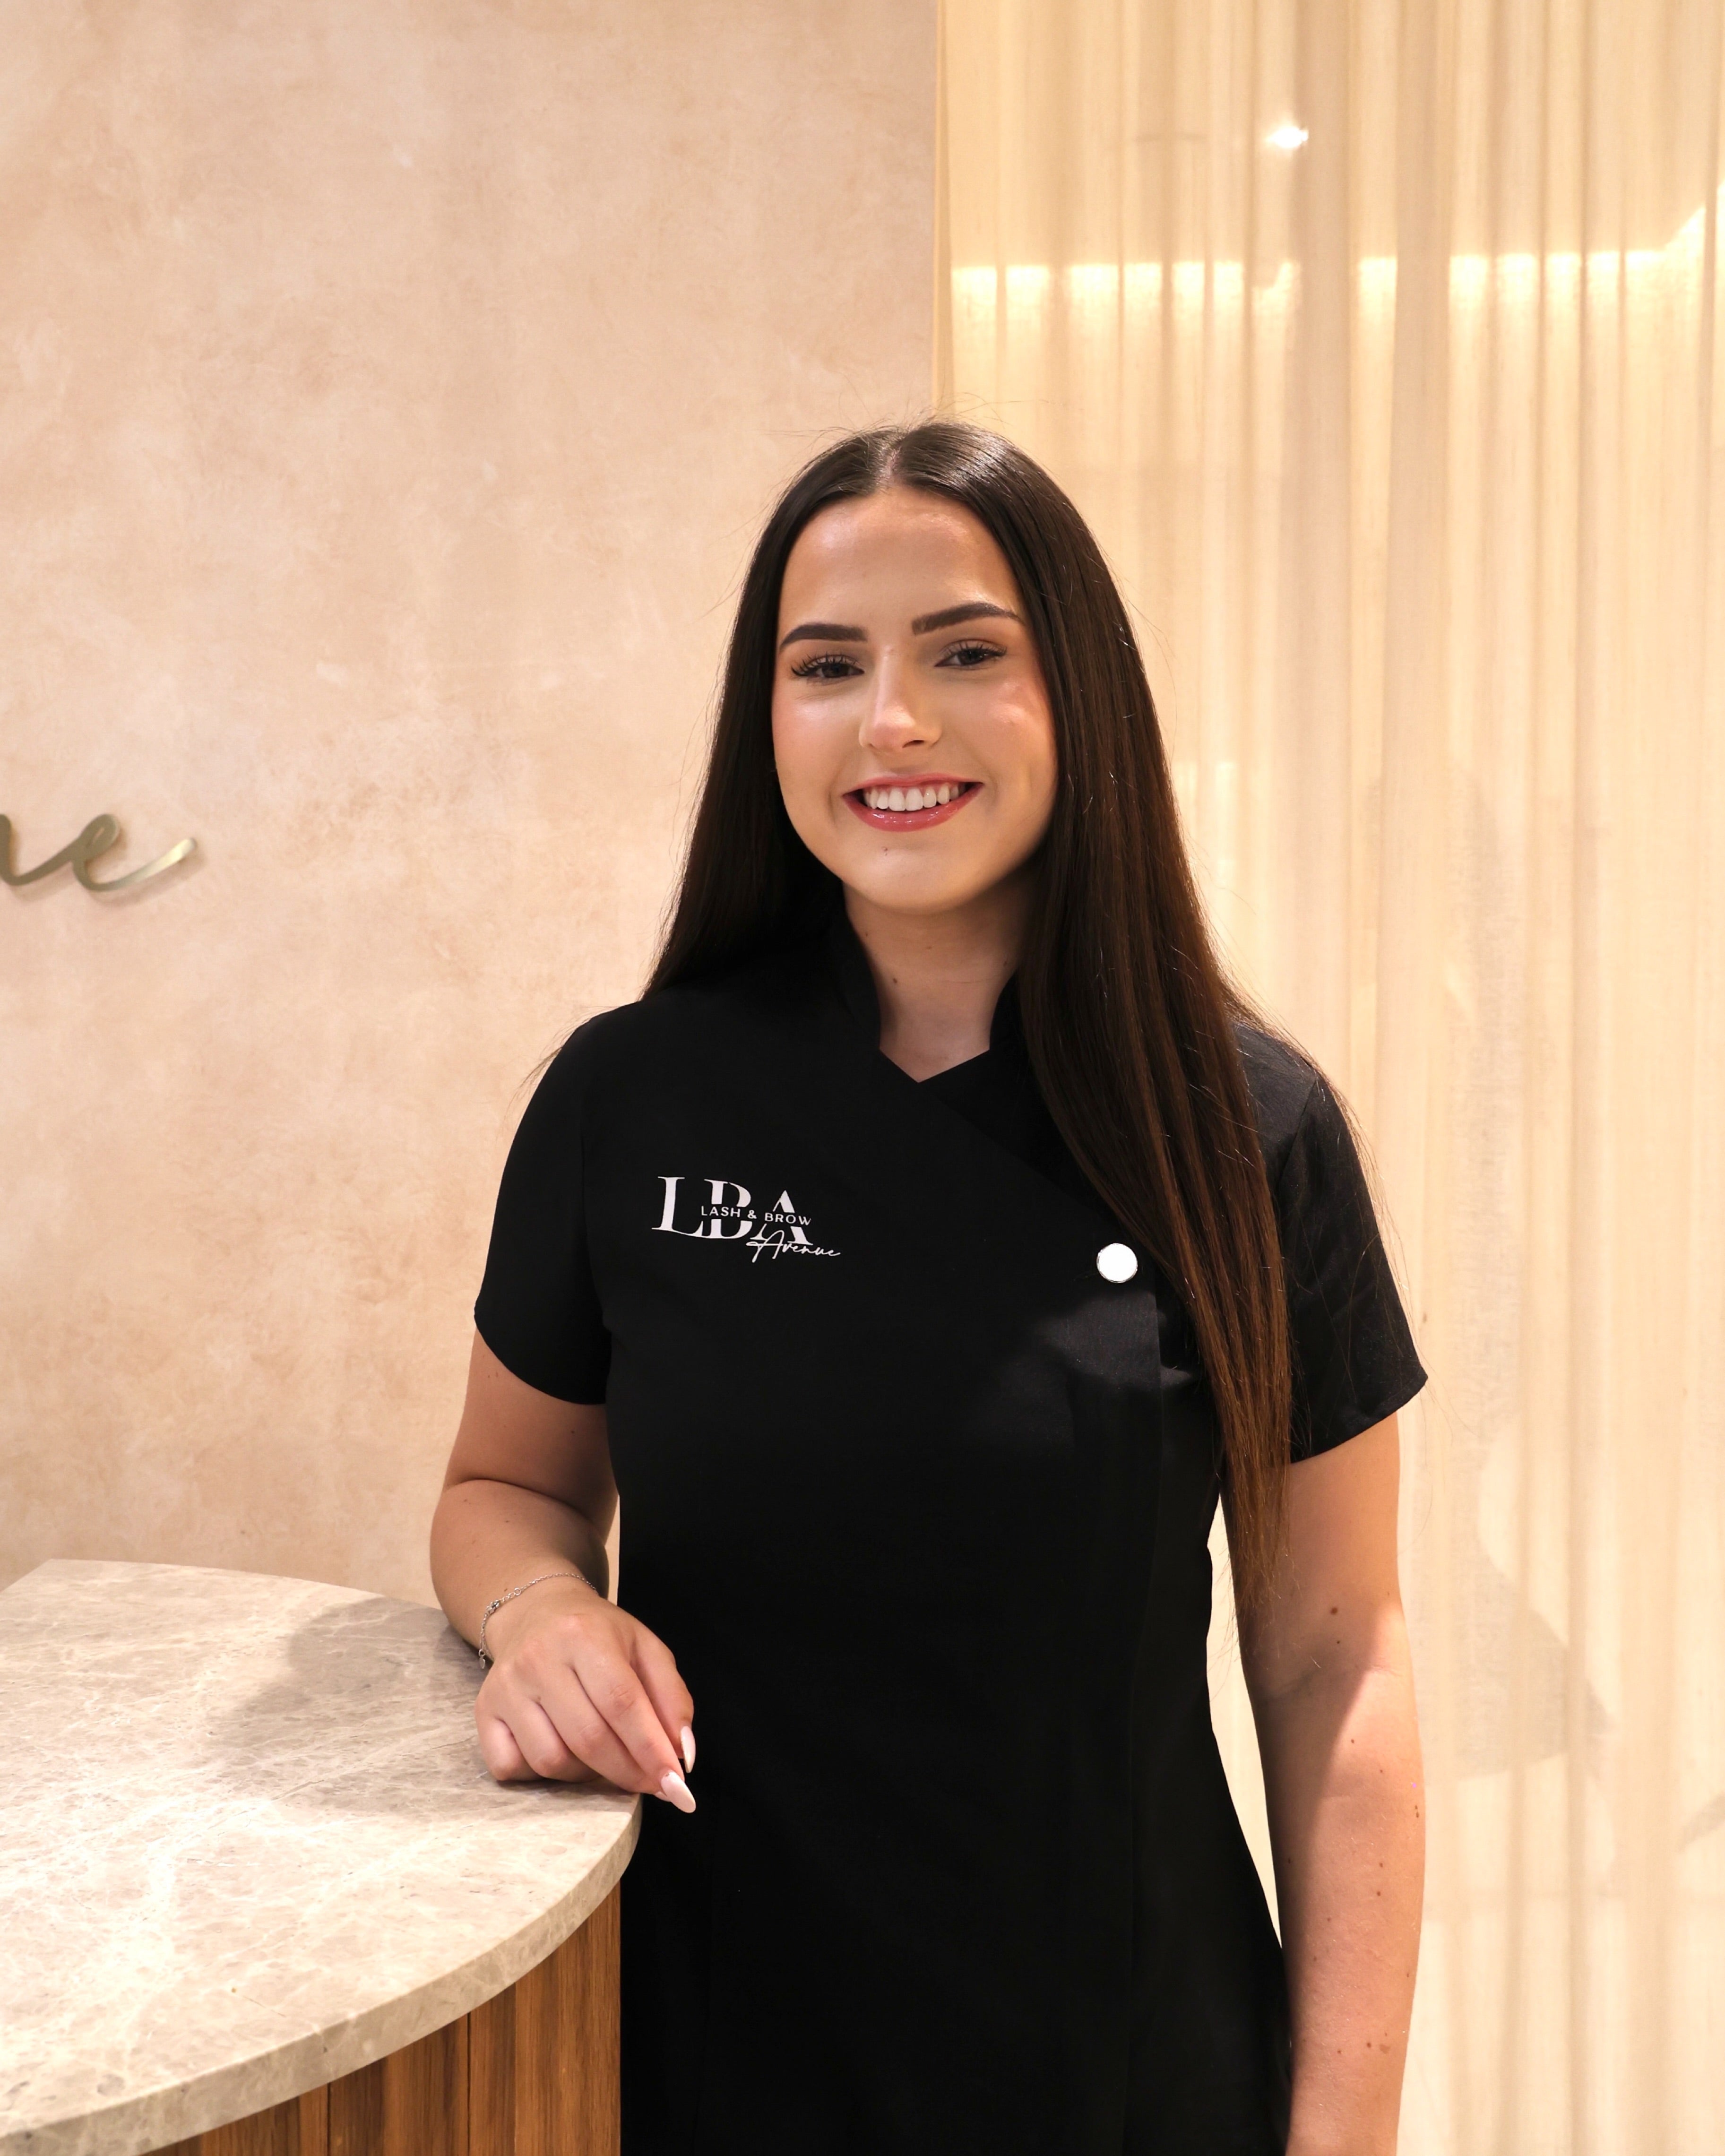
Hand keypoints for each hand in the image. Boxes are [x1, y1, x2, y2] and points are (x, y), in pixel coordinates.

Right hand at [475, 1577, 696, 1811]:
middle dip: (627, 1772)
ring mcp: (505, 1687)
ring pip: (550, 1760)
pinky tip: (561, 1751)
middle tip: (652, 1785)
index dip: (650, 1749)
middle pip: (588, 1737)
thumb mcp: (645, 1649)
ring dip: (587, 1774)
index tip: (675, 1782)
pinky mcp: (483, 1711)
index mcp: (584, 1635)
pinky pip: (512, 1767)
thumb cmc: (598, 1635)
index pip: (622, 1703)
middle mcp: (538, 1659)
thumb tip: (682, 1755)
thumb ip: (672, 1698)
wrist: (536, 1611)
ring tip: (604, 1756)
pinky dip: (541, 1775)